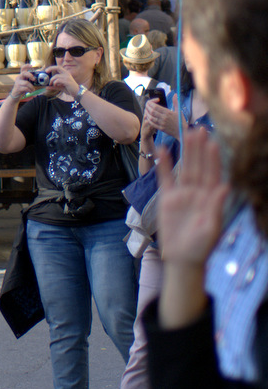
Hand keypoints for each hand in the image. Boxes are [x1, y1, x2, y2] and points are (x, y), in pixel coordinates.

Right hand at [9, 65, 39, 99]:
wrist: (15, 95)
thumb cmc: (23, 87)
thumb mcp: (27, 82)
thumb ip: (32, 78)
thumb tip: (40, 72)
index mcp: (22, 75)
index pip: (23, 68)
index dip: (26, 66)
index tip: (31, 66)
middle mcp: (19, 78)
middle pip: (24, 73)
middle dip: (30, 75)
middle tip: (34, 79)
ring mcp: (18, 83)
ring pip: (26, 83)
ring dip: (31, 87)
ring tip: (33, 89)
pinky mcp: (18, 88)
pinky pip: (26, 88)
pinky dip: (30, 90)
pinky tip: (30, 91)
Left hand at [44, 65, 79, 98]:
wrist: (77, 93)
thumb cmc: (69, 89)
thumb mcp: (60, 87)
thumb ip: (54, 86)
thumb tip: (46, 87)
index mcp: (65, 73)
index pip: (58, 67)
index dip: (52, 67)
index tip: (46, 70)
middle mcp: (66, 74)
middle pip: (57, 67)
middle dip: (51, 68)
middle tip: (46, 72)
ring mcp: (67, 77)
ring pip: (56, 76)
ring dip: (52, 80)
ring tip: (52, 84)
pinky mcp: (67, 81)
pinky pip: (58, 80)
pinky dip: (55, 83)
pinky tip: (56, 85)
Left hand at [144, 94, 179, 139]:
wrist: (182, 132)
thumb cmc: (181, 121)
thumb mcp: (178, 111)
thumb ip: (175, 102)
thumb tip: (175, 94)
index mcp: (168, 113)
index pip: (156, 107)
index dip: (151, 103)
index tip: (150, 102)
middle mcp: (164, 118)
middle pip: (152, 111)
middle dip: (147, 107)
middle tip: (146, 105)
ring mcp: (162, 124)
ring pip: (151, 118)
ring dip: (147, 113)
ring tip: (146, 110)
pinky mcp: (161, 128)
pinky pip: (152, 124)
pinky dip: (148, 120)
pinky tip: (148, 117)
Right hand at [155, 128, 229, 267]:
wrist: (182, 258)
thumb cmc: (201, 247)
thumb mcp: (211, 228)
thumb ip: (216, 207)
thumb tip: (226, 187)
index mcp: (211, 198)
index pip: (213, 174)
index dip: (212, 158)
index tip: (212, 142)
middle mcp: (198, 192)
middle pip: (199, 166)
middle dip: (199, 148)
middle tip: (199, 129)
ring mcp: (182, 194)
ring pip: (184, 168)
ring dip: (185, 152)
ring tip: (185, 133)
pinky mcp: (168, 199)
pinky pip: (165, 178)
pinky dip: (163, 165)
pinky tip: (162, 151)